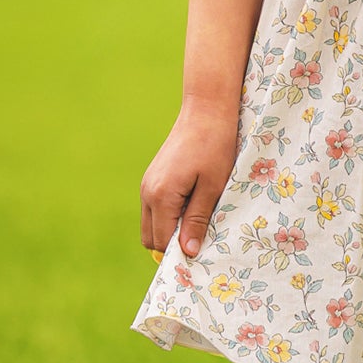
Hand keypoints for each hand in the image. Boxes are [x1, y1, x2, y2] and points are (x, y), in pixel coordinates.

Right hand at [140, 97, 239, 261]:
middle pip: (151, 238)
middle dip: (172, 243)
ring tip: (199, 218)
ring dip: (171, 228)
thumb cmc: (215, 146)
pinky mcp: (152, 177)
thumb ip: (197, 220)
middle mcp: (147, 192)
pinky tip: (192, 203)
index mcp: (161, 196)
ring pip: (151, 224)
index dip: (180, 253)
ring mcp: (147, 184)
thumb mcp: (213, 186)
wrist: (207, 109)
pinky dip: (169, 215)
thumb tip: (188, 252)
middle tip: (201, 236)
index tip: (201, 253)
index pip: (162, 243)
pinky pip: (154, 209)